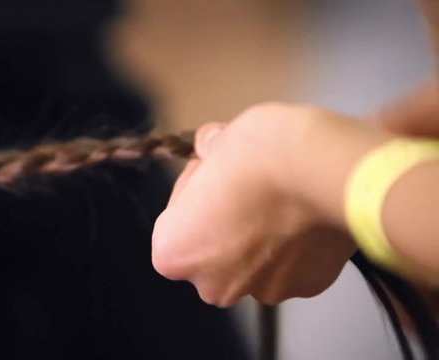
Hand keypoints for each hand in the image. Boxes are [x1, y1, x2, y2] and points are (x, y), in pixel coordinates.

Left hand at [152, 103, 358, 306]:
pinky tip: (305, 214)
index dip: (192, 193)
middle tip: (245, 185)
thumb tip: (212, 146)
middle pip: (212, 250)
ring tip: (281, 198)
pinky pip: (293, 265)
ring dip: (261, 236)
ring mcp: (263, 292)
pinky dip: (296, 244)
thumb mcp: (219, 139)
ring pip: (253, 262)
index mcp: (175, 253)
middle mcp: (213, 285)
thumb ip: (208, 152)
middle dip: (225, 221)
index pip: (172, 224)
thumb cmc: (259, 155)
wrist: (328, 171)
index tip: (214, 170)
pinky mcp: (307, 288)